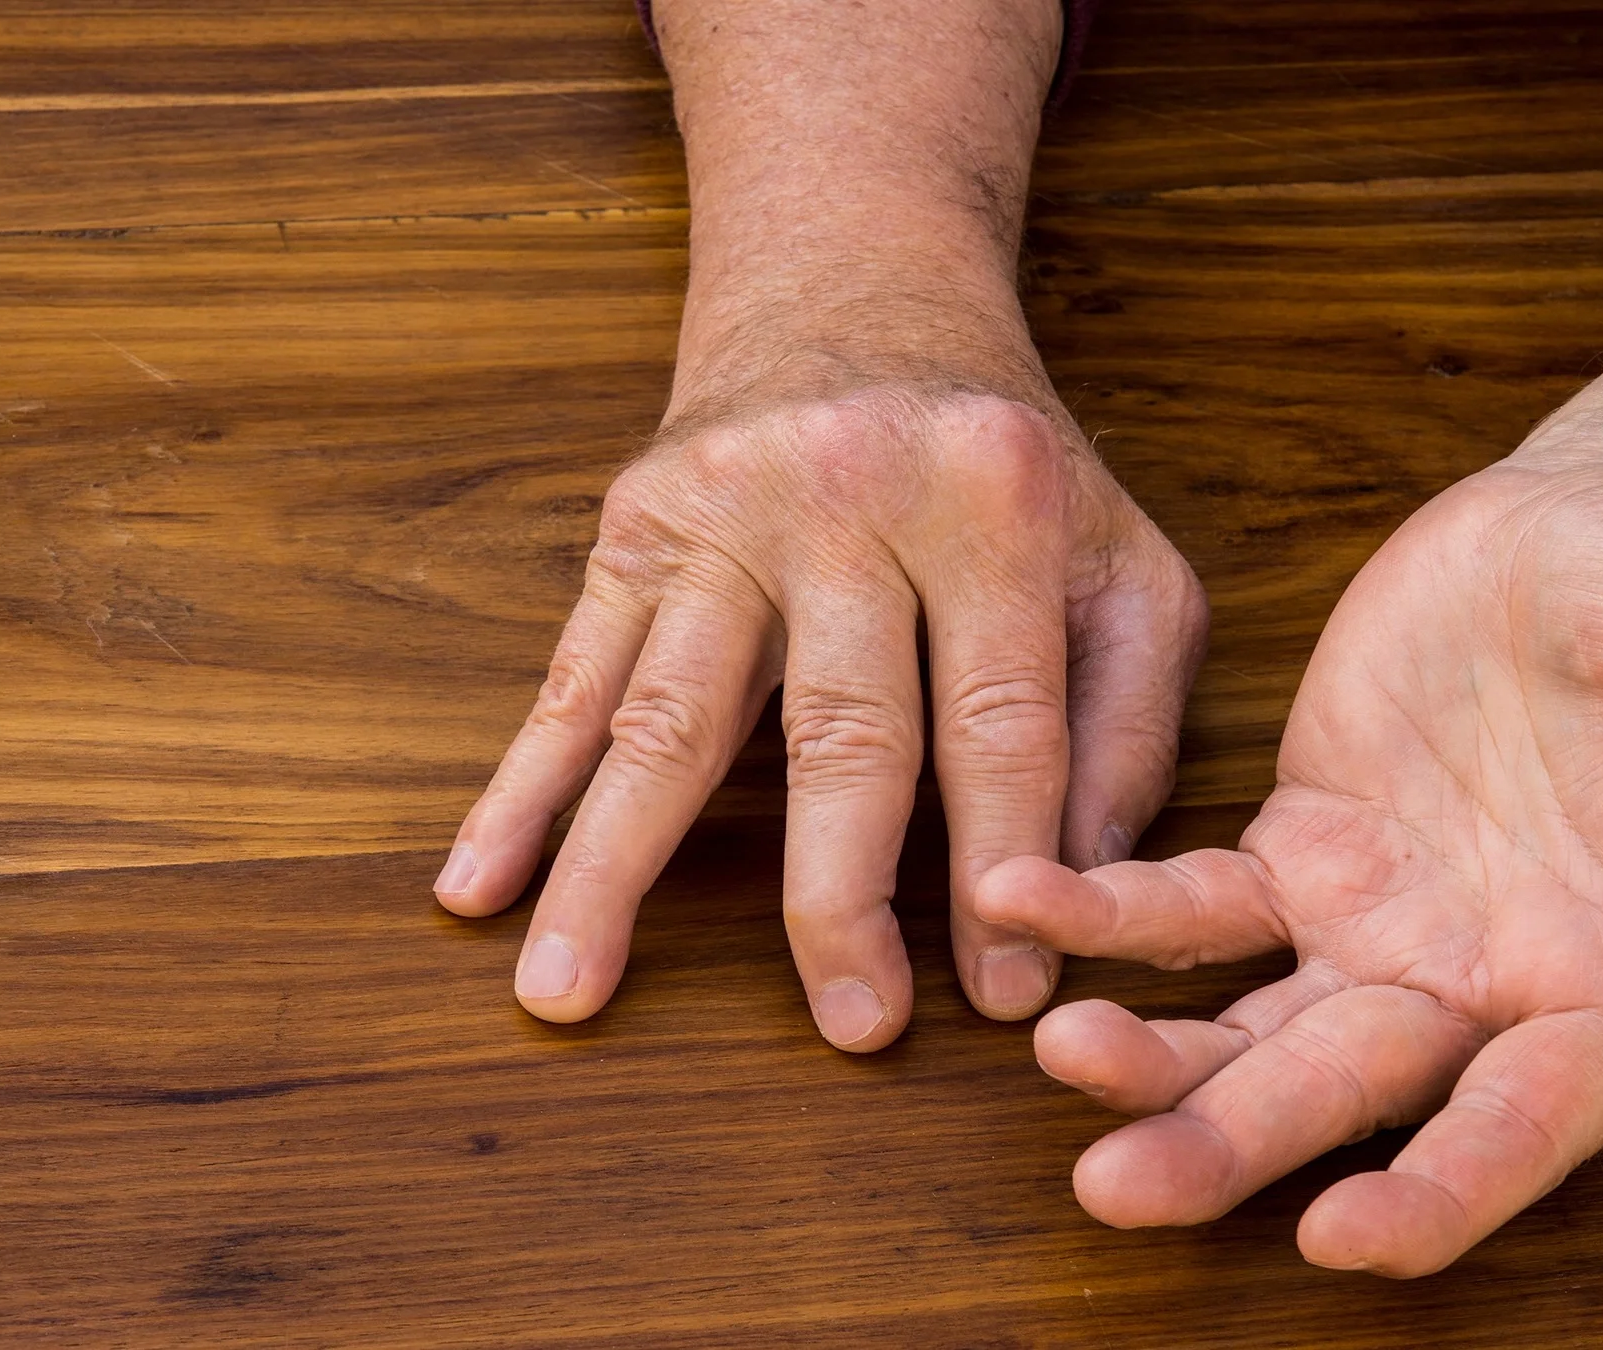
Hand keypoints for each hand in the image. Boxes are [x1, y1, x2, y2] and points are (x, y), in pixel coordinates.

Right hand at [440, 385, 1203, 1046]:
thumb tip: (1082, 891)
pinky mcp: (633, 525)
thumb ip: (1125, 719)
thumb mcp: (1121, 556)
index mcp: (992, 502)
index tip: (999, 994)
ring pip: (669, 715)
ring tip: (562, 995)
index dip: (1003, 867)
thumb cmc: (1005, 458)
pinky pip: (571, 675)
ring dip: (611, 869)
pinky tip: (477, 884)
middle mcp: (850, 497)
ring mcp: (722, 509)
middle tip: (848, 1028)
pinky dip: (521, 789)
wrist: (855, 283)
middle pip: (840, 731)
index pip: (1001, 719)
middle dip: (837, 897)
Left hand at [978, 458, 1602, 1272]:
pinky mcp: (1303, 846)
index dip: (1448, 1187)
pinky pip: (1195, 899)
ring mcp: (1381, 926)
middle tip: (1115, 1192)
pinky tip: (1022, 900)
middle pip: (1353, 1096)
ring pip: (1250, 1023)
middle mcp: (1485, 987)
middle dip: (1234, 1148)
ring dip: (1150, 1053)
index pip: (1533, 1119)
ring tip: (1053, 1051)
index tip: (1342, 1239)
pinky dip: (1109, 911)